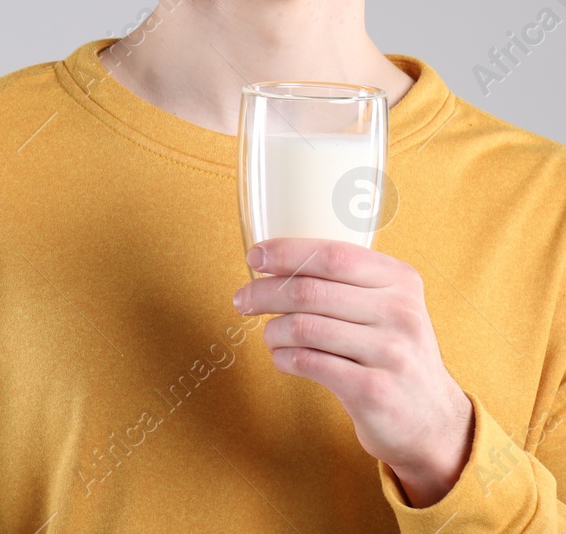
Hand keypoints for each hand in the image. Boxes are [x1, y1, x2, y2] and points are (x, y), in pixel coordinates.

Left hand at [232, 238, 474, 506]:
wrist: (432, 420)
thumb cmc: (392, 353)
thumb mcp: (386, 307)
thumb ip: (345, 280)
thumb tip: (272, 260)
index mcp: (401, 280)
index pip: (333, 255)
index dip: (285, 253)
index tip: (254, 256)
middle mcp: (400, 313)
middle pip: (310, 291)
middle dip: (264, 293)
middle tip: (242, 301)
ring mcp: (391, 353)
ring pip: (304, 327)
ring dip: (273, 330)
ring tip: (270, 336)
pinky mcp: (375, 391)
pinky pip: (309, 363)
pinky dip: (284, 358)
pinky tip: (282, 358)